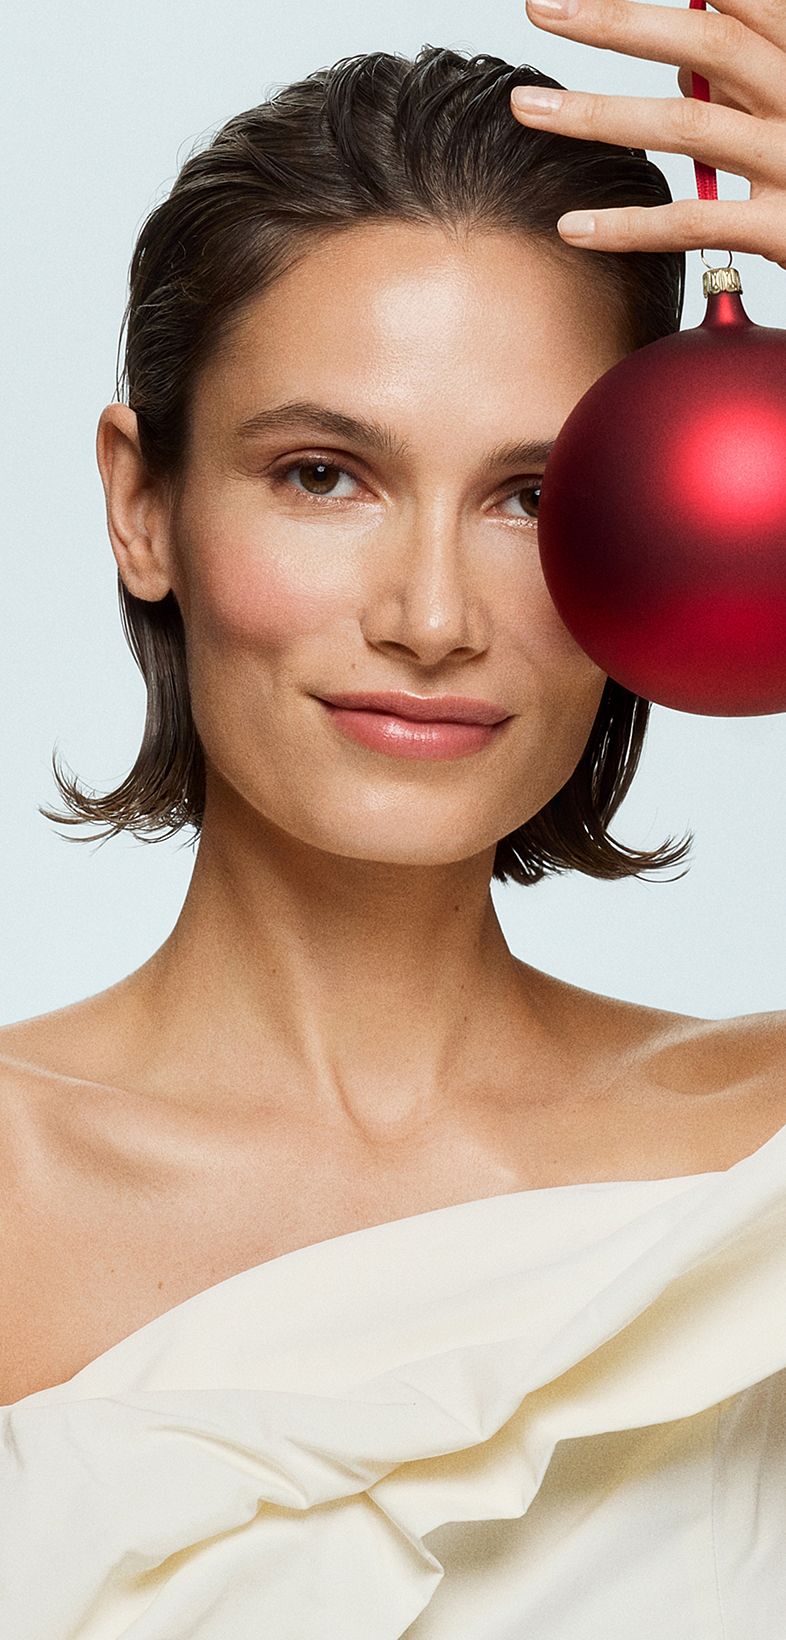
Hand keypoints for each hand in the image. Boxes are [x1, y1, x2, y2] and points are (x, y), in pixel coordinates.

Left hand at [510, 0, 785, 269]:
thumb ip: (747, 76)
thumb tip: (681, 57)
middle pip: (704, 41)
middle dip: (616, 19)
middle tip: (543, 6)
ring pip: (688, 126)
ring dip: (597, 114)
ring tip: (529, 108)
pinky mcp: (785, 229)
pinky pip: (695, 221)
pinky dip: (628, 225)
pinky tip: (572, 226)